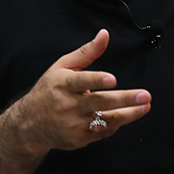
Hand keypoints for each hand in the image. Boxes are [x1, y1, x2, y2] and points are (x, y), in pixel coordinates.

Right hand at [12, 29, 151, 153]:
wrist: (29, 123)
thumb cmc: (48, 91)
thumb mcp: (62, 67)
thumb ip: (86, 52)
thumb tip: (105, 35)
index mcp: (62, 84)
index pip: (80, 81)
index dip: (96, 80)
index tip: (112, 79)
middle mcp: (67, 105)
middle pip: (99, 102)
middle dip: (124, 99)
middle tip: (144, 95)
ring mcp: (73, 124)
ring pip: (106, 119)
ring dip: (128, 114)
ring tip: (144, 107)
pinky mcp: (79, 138)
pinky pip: (103, 131)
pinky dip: (115, 124)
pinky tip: (126, 116)